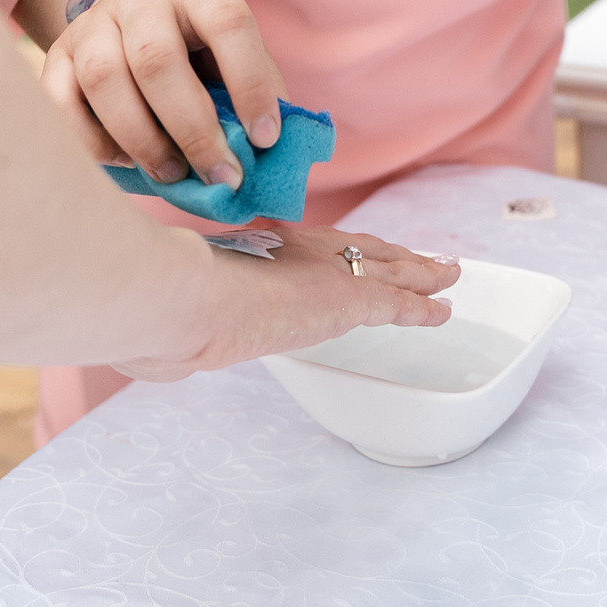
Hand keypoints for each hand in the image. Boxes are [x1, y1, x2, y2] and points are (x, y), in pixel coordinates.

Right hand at [41, 0, 282, 188]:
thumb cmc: (197, 56)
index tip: (265, 139)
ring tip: (172, 175)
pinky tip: (124, 161)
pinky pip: (61, 101)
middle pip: (157, 59)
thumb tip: (269, 161)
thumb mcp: (231, 61)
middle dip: (192, 129)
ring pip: (104, 78)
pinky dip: (93, 141)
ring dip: (142, 139)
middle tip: (220, 175)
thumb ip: (253, 100)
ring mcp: (92, 23)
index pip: (228, 22)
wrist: (129, 25)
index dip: (250, 82)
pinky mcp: (56, 54)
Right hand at [114, 222, 459, 380]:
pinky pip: (400, 302)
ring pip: (392, 268)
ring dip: (422, 272)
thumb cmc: (173, 308)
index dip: (345, 248)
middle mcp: (304, 250)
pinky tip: (445, 309)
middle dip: (395, 254)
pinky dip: (424, 306)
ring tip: (448, 273)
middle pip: (364, 248)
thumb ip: (182, 334)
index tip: (358, 251)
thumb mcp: (180, 313)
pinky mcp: (351, 297)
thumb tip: (157, 362)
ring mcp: (330, 271)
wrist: (191, 299)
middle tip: (422, 257)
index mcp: (267, 247)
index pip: (319, 245)